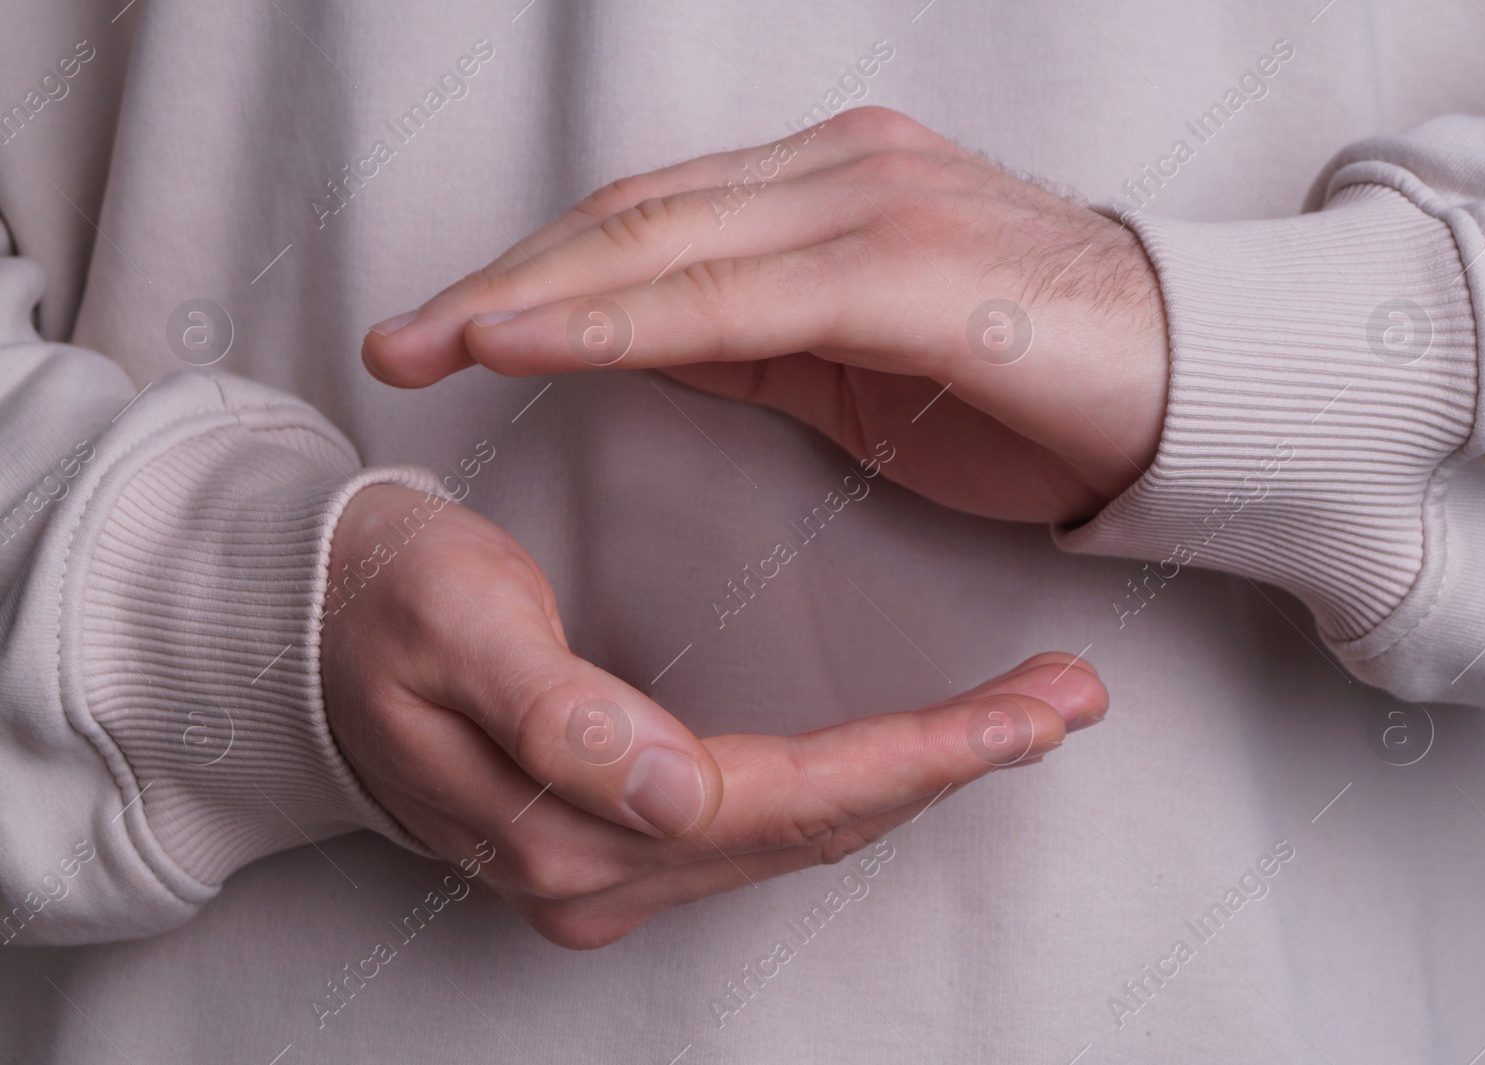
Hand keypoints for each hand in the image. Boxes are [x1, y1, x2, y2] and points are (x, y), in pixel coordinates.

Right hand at [321, 485, 1108, 947]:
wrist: (297, 626)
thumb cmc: (375, 598)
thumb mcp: (452, 622)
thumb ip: (556, 713)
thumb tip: (672, 796)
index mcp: (567, 825)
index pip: (782, 800)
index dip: (914, 758)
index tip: (1029, 712)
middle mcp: (599, 874)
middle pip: (815, 826)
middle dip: (952, 765)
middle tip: (1069, 696)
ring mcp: (607, 868)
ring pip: (801, 831)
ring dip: (918, 774)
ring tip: (1027, 710)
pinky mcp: (614, 840)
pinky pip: (764, 821)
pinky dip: (854, 780)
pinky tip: (916, 743)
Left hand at [362, 107, 1168, 524]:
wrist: (1193, 394)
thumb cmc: (1032, 390)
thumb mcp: (856, 369)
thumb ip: (751, 340)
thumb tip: (640, 340)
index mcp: (827, 194)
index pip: (647, 224)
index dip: (535, 273)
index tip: (443, 328)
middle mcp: (840, 174)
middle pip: (629, 219)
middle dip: (503, 279)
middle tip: (399, 339)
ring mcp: (872, 206)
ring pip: (661, 242)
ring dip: (531, 293)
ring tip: (431, 343)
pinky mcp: (907, 267)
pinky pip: (734, 296)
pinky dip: (618, 317)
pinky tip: (529, 339)